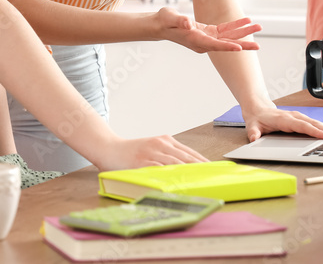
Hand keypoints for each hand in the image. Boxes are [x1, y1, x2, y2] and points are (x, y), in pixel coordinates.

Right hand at [92, 134, 209, 170]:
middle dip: (202, 168)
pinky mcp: (143, 162)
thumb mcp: (152, 149)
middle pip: (187, 157)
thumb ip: (167, 156)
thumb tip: (185, 169)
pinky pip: (161, 169)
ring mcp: (152, 152)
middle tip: (214, 178)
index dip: (203, 162)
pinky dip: (172, 176)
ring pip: (177, 163)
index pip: (190, 152)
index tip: (215, 171)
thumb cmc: (130, 152)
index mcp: (165, 140)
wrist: (108, 148)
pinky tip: (180, 182)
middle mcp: (161, 144)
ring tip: (203, 181)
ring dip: (191, 173)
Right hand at [155, 8, 261, 52]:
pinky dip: (235, 25)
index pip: (214, 45)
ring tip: (258, 27)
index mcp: (195, 40)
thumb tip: (188, 23)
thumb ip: (179, 20)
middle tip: (258, 46)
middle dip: (243, 43)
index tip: (239, 48)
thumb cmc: (164, 21)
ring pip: (229, 37)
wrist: (161, 25)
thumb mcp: (169, 17)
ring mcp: (207, 38)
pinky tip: (246, 21)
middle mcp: (203, 42)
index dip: (226, 46)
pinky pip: (225, 30)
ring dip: (243, 33)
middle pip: (226, 43)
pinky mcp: (208, 32)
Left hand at [241, 105, 322, 142]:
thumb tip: (254, 138)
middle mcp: (293, 116)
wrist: (257, 108)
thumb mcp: (252, 125)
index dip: (314, 130)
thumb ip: (253, 132)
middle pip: (312, 123)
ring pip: (315, 122)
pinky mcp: (300, 119)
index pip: (301, 126)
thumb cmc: (257, 118)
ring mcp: (298, 117)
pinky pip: (314, 123)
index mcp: (283, 119)